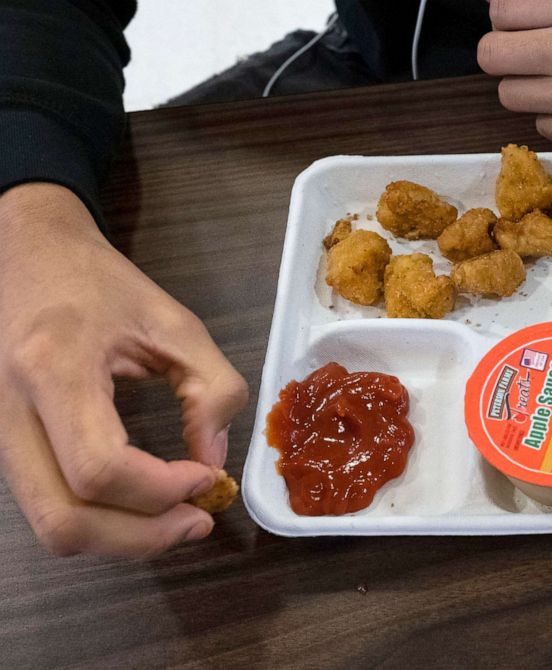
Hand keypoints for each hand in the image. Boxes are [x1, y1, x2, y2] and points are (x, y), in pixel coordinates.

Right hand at [0, 184, 247, 557]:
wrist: (26, 254)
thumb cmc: (100, 283)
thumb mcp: (175, 322)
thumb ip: (212, 389)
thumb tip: (214, 462)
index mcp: (53, 368)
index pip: (99, 468)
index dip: (160, 491)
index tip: (207, 478)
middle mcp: (8, 412)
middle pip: (63, 519)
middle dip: (140, 538)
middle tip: (198, 522)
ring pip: (50, 523)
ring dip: (121, 536)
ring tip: (177, 515)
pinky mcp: (2, 445)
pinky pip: (47, 504)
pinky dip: (100, 518)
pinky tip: (142, 500)